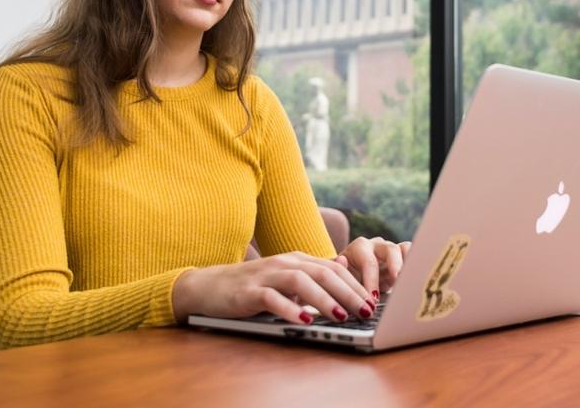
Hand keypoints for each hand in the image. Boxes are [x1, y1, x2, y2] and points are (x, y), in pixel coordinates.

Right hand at [173, 252, 376, 324]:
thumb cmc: (251, 286)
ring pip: (301, 282)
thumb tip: (344, 267)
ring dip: (323, 299)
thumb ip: (312, 272)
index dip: (354, 284)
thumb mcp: (285, 277)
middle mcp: (283, 263)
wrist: (208, 286)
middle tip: (365, 309)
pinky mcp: (249, 292)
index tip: (372, 301)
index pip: (332, 268)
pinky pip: (272, 298)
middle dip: (347, 291)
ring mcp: (265, 276)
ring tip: (341, 315)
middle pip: (321, 273)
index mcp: (295, 260)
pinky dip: (290, 308)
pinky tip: (303, 320)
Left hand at [334, 237, 412, 299]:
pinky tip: (417, 281)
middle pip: (391, 250)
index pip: (369, 262)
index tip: (373, 299)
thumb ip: (339, 270)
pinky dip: (417, 267)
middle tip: (398, 283)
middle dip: (396, 267)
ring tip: (412, 279)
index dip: (372, 281)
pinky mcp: (403, 260)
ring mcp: (392, 251)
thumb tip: (342, 262)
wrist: (351, 279)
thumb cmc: (344, 278)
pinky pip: (414, 257)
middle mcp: (378, 246)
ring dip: (410, 263)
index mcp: (360, 247)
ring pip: (407, 249)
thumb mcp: (339, 276)